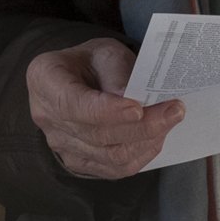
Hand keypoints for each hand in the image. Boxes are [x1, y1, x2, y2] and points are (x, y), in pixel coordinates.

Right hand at [28, 37, 182, 180]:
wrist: (79, 79)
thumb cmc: (90, 61)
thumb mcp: (103, 51)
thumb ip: (116, 71)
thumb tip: (133, 99)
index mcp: (45, 80)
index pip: (73, 104)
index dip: (106, 111)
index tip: (138, 108)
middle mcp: (46, 117)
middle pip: (97, 134)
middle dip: (142, 126)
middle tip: (175, 110)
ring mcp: (61, 145)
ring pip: (109, 156)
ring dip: (146, 141)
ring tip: (170, 120)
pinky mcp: (79, 163)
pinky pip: (114, 169)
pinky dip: (141, 155)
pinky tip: (156, 137)